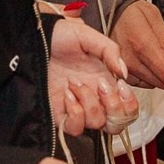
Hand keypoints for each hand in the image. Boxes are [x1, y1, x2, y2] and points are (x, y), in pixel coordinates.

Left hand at [47, 16, 137, 137]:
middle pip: (116, 124)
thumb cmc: (60, 36)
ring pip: (96, 124)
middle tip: (101, 85)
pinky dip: (74, 113)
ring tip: (75, 83)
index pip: (128, 108)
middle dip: (113, 108)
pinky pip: (74, 128)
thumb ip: (110, 50)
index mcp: (106, 82)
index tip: (120, 85)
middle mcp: (94, 98)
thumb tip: (123, 72)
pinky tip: (67, 94)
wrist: (34, 39)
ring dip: (89, 103)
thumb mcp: (88, 36)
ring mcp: (78, 107)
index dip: (129, 103)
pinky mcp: (60, 114)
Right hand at [111, 0, 163, 97]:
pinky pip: (141, 83)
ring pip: (152, 84)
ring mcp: (123, 69)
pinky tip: (147, 62)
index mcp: (143, 45)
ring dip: (161, 76)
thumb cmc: (133, 12)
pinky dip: (149, 76)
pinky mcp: (119, 73)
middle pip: (162, 82)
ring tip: (157, 57)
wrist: (111, 12)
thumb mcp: (157, 19)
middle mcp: (130, 61)